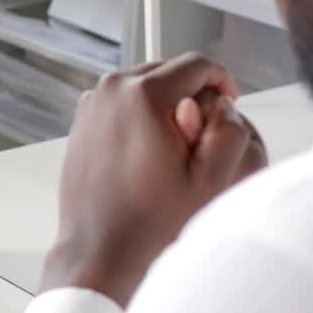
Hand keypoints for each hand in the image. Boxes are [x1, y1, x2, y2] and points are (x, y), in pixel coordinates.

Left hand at [43, 54, 267, 308]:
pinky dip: (141, 117)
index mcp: (142, 95)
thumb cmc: (152, 221)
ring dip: (166, 106)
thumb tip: (223, 103)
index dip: (223, 83)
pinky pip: (124, 104)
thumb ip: (229, 129)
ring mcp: (92, 105)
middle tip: (200, 138)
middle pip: (169, 71)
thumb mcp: (211, 178)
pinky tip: (150, 154)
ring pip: (146, 86)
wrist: (101, 248)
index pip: (198, 65)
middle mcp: (111, 90)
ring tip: (174, 150)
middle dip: (192, 96)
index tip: (228, 108)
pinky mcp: (83, 121)